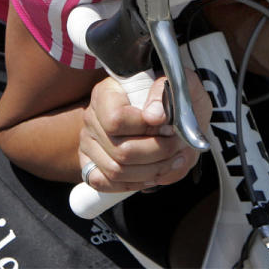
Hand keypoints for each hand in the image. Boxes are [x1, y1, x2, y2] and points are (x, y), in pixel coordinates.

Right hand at [78, 70, 210, 192]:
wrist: (167, 112)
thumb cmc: (169, 96)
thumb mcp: (174, 84)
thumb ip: (164, 93)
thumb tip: (154, 116)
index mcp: (106, 93)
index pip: (115, 120)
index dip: (146, 129)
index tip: (170, 127)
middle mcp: (91, 118)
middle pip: (120, 151)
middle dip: (157, 153)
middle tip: (180, 146)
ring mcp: (88, 143)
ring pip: (116, 171)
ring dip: (152, 171)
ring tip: (175, 160)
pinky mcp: (91, 164)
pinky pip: (105, 184)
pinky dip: (135, 183)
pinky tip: (155, 173)